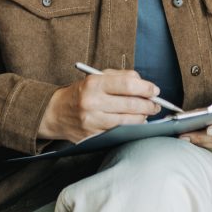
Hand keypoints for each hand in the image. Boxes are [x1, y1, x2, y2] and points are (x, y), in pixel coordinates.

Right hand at [37, 69, 160, 142]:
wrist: (55, 113)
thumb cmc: (80, 93)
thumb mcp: (95, 78)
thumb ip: (120, 76)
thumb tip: (143, 82)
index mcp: (93, 83)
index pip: (127, 84)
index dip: (145, 88)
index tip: (154, 90)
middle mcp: (92, 102)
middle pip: (131, 104)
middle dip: (149, 104)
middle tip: (156, 104)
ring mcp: (93, 120)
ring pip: (128, 121)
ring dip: (143, 117)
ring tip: (147, 113)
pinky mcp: (93, 135)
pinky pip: (119, 131)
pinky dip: (131, 127)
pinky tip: (135, 122)